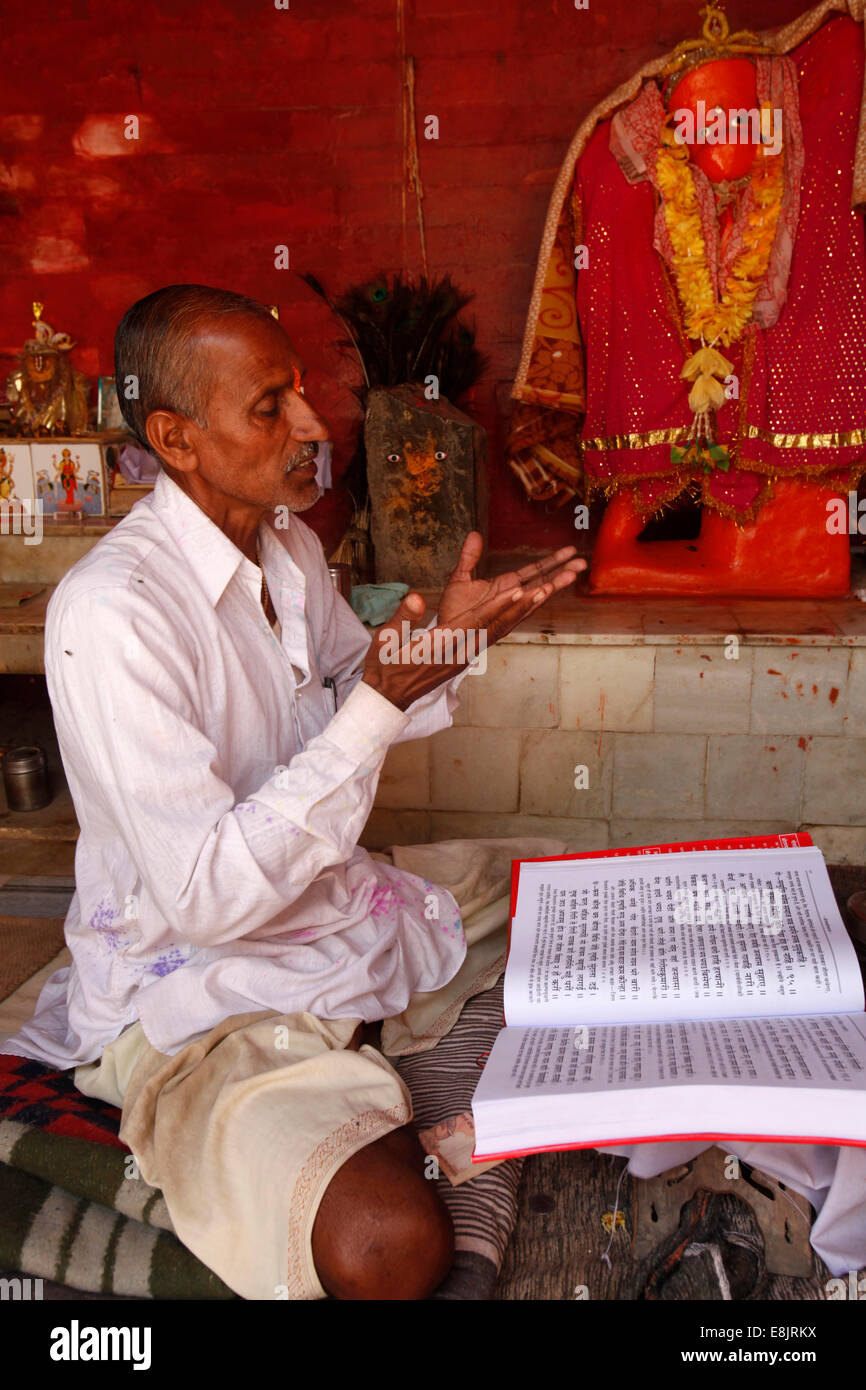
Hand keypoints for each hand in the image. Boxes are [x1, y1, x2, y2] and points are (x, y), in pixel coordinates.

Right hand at [361, 532, 585, 711]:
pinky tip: (519, 611)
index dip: (498, 606)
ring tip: (542, 594)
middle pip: (495, 626)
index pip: (475, 622)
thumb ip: (404, 617)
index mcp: (441, 645)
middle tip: (546, 589)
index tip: (519, 591)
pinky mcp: (464, 657)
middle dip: (520, 607)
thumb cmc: (384, 665)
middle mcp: (459, 652)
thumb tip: (417, 597)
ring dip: (519, 614)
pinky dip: (507, 622)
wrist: (388, 696)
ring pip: (497, 632)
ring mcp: (463, 656)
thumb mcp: (386, 640)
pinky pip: (490, 636)